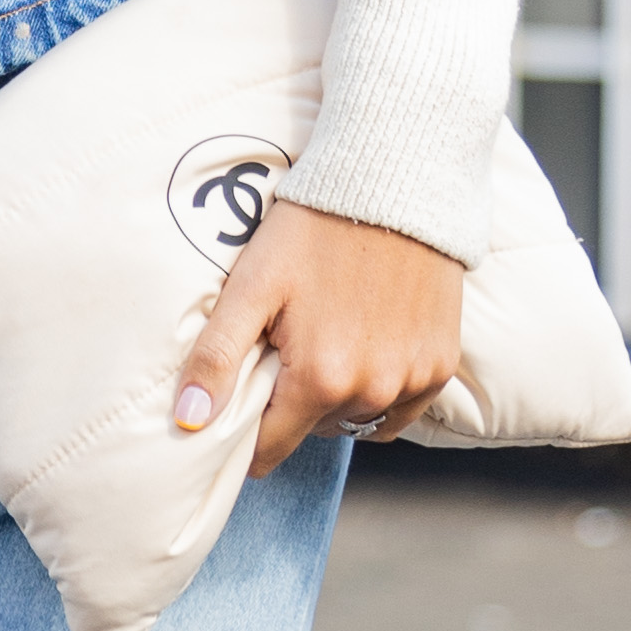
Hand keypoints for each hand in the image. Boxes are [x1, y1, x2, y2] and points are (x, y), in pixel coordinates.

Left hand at [172, 195, 466, 476]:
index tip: (244, 400)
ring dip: (337, 399)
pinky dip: (380, 392)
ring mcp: (414, 381)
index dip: (249, 431)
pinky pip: (402, 409)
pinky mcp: (441, 366)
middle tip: (288, 347)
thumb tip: (188, 422)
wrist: (392, 183)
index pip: (271, 448)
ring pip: (358, 421)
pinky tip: (368, 349)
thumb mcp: (252, 285)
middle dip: (293, 404)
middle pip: (314, 431)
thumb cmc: (313, 231)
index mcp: (321, 379)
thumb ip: (217, 358)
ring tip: (328, 343)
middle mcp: (373, 391)